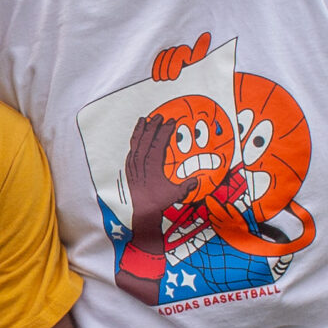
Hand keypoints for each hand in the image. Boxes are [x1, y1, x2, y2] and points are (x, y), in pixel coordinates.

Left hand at [124, 113, 182, 239]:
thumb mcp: (176, 193)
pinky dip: (134, 140)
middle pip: (146, 140)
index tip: (171, 121)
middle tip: (160, 116)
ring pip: (136, 143)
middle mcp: (141, 163)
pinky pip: (131, 150)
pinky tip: (137, 135)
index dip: (165, 131)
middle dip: (153, 126)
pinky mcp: (129, 168)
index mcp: (152, 167)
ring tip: (144, 119)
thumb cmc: (160, 201)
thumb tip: (197, 179)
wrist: (142, 211)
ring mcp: (133, 165)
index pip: (159, 144)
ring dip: (140, 130)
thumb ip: (187, 185)